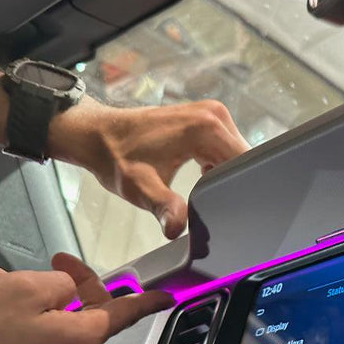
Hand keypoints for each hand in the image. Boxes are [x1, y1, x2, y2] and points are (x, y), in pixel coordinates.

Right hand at [0, 254, 173, 343]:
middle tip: (53, 264)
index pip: (125, 314)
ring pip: (46, 325)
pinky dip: (9, 320)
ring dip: (23, 298)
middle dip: (62, 286)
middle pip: (82, 316)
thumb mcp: (25, 289)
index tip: (165, 298)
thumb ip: (60, 284)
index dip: (147, 302)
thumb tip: (68, 289)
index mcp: (81, 340)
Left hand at [48, 99, 249, 238]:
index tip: (228, 206)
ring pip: (237, 154)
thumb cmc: (116, 157)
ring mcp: (212, 114)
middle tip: (209, 200)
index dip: (240, 188)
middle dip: (232, 182)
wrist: (98, 135)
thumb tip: (177, 229)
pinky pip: (226, 147)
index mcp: (206, 128)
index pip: (245, 163)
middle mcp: (214, 115)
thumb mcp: (141, 188)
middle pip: (244, 159)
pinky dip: (218, 165)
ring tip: (200, 188)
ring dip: (225, 174)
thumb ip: (164, 208)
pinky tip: (200, 177)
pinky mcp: (206, 119)